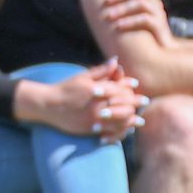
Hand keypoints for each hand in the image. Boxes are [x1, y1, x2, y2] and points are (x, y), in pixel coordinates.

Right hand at [16, 58, 143, 142]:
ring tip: (138, 120)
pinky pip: (109, 131)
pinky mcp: (89, 128)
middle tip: (144, 102)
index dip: (129, 87)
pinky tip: (125, 130)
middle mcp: (97, 104)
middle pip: (123, 105)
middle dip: (135, 103)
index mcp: (96, 90)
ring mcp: (94, 118)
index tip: (136, 86)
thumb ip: (101, 70)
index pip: (119, 89)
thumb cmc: (65, 88)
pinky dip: (119, 131)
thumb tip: (116, 61)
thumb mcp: (82, 77)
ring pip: (119, 120)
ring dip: (131, 120)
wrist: (47, 105)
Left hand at [100, 0, 172, 44]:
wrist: (161, 50)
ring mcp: (159, 13)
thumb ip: (123, 6)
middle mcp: (156, 2)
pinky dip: (130, 21)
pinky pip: (145, 19)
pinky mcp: (159, 26)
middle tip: (105, 1)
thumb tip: (99, 0)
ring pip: (142, 3)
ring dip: (123, 8)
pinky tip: (117, 26)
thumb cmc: (142, 32)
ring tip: (108, 16)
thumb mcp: (133, 16)